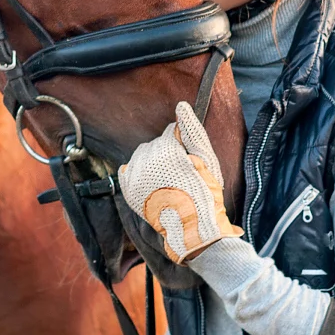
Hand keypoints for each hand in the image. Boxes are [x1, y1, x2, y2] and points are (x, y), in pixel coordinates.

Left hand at [118, 100, 241, 264]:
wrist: (193, 229)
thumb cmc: (205, 193)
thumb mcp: (206, 160)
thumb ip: (192, 131)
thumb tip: (181, 105)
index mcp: (165, 151)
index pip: (169, 133)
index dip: (183, 146)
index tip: (190, 162)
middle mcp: (144, 162)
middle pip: (154, 144)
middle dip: (167, 153)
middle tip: (181, 173)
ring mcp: (134, 178)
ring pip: (141, 155)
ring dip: (153, 162)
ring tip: (168, 180)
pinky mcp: (128, 191)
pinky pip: (129, 170)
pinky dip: (140, 173)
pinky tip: (153, 184)